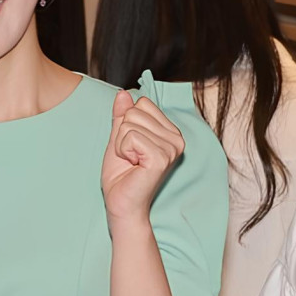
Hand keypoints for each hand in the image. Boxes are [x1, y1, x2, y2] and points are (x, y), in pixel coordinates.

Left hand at [101, 91, 184, 225]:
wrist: (121, 201)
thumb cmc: (121, 174)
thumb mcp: (118, 138)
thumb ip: (122, 116)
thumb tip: (123, 94)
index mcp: (170, 131)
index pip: (141, 103)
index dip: (126, 124)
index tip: (130, 146)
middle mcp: (176, 138)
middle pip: (134, 111)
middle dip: (122, 134)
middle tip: (129, 156)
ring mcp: (171, 148)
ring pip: (130, 124)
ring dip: (121, 144)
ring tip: (131, 162)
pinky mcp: (161, 157)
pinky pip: (130, 137)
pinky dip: (122, 150)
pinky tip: (133, 165)